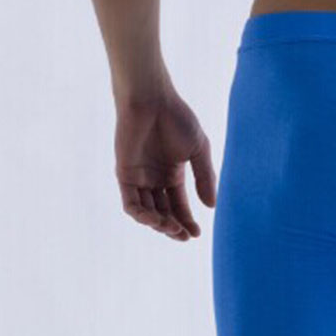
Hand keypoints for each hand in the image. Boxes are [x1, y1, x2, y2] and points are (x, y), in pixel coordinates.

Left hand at [114, 85, 216, 240]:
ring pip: (147, 212)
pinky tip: (156, 220)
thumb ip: (205, 178)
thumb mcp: (199, 150)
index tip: (197, 234)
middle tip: (185, 236)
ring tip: (173, 229)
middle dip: (174, 228)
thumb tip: (211, 206)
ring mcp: (139, 178)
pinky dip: (142, 216)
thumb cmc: (177, 118)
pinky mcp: (124, 175)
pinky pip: (131, 204)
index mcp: (172, 174)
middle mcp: (154, 179)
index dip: (187, 222)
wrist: (152, 99)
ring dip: (160, 225)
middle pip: (163, 213)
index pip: (179, 206)